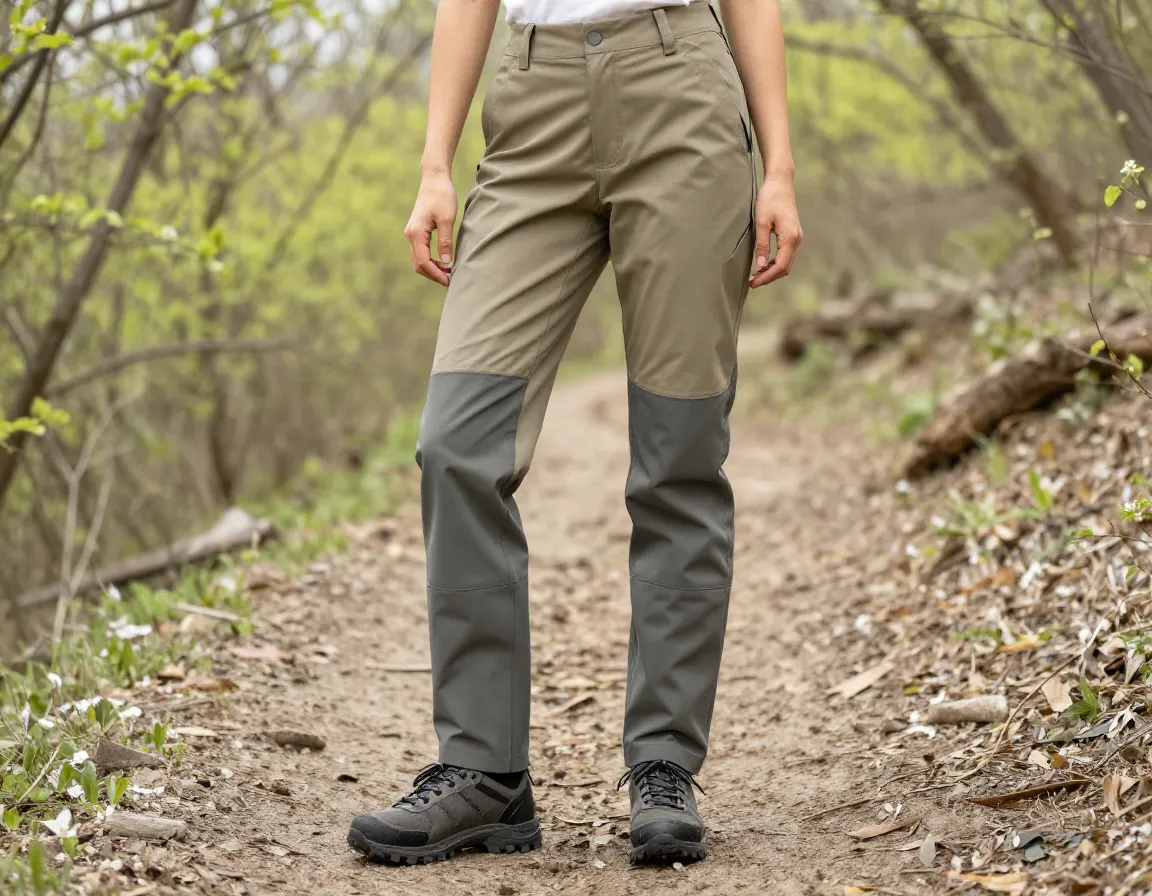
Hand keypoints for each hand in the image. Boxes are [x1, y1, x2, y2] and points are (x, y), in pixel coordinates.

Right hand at [405, 170, 457, 286]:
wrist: (434, 179)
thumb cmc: (442, 196)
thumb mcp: (447, 219)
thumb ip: (445, 242)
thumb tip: (447, 264)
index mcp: (416, 234)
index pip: (424, 262)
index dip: (436, 275)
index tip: (450, 281)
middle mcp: (410, 235)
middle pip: (418, 265)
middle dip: (433, 275)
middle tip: (450, 281)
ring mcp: (412, 234)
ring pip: (418, 260)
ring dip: (431, 269)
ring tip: (448, 274)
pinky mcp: (416, 232)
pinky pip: (420, 252)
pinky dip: (430, 261)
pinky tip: (443, 263)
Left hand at [749, 175, 801, 287]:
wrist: (780, 182)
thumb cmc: (769, 198)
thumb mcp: (761, 221)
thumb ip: (761, 244)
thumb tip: (760, 266)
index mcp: (790, 238)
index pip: (780, 266)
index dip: (766, 278)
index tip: (752, 283)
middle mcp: (797, 239)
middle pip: (785, 268)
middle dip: (769, 277)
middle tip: (752, 282)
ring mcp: (796, 237)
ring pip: (786, 263)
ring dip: (772, 271)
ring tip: (755, 275)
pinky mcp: (793, 235)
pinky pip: (786, 255)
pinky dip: (775, 263)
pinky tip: (763, 264)